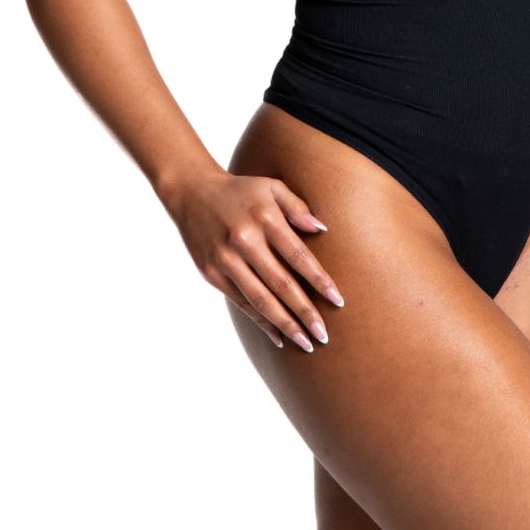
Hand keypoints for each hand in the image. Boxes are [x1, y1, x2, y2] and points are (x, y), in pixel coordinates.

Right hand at [163, 166, 344, 351]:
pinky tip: (278, 337)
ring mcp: (226, 260)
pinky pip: (241, 303)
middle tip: (324, 335)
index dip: (319, 281)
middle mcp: (245, 241)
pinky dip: (260, 322)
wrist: (192, 192)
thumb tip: (321, 229)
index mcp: (264, 218)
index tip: (338, 300)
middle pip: (281, 284)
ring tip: (306, 343)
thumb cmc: (241, 191)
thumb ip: (297, 206)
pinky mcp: (212, 274)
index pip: (298, 256)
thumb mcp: (271, 187)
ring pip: (260, 299)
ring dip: (285, 324)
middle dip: (305, 312)